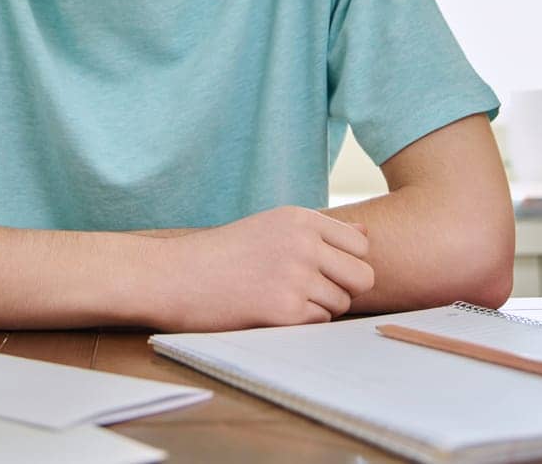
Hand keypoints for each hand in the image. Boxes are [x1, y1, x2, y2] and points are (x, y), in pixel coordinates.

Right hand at [147, 206, 374, 330]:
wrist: (176, 276)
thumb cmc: (222, 254)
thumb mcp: (270, 226)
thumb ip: (319, 230)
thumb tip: (365, 233)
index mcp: (300, 218)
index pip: (362, 246)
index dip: (347, 263)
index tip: (322, 269)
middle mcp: (303, 243)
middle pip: (363, 277)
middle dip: (344, 288)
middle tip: (310, 290)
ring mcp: (295, 276)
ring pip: (341, 303)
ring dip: (318, 307)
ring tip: (280, 297)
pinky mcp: (285, 310)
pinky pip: (319, 322)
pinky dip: (301, 323)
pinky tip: (271, 311)